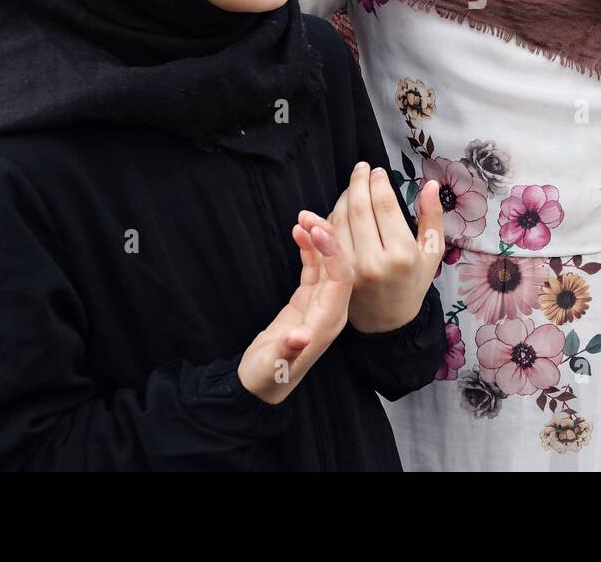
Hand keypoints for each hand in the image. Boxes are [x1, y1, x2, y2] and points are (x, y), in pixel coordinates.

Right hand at [237, 217, 353, 403]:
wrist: (259, 387)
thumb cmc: (266, 377)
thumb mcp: (272, 367)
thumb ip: (287, 351)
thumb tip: (298, 337)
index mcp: (329, 322)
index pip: (341, 278)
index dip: (333, 252)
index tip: (317, 229)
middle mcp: (330, 310)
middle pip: (338, 266)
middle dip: (327, 238)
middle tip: (308, 214)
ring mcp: (319, 304)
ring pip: (326, 264)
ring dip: (317, 240)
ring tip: (302, 217)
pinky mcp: (306, 301)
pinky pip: (313, 269)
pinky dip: (308, 250)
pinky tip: (299, 232)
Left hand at [318, 161, 442, 333]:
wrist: (388, 321)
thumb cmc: (413, 281)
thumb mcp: (432, 252)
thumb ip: (432, 217)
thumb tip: (429, 184)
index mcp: (402, 254)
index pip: (385, 206)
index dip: (379, 183)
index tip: (378, 171)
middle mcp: (375, 261)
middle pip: (359, 209)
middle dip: (358, 182)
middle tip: (361, 168)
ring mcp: (351, 269)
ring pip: (340, 220)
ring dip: (343, 197)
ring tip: (352, 185)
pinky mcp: (336, 273)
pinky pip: (327, 238)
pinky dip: (326, 219)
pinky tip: (333, 207)